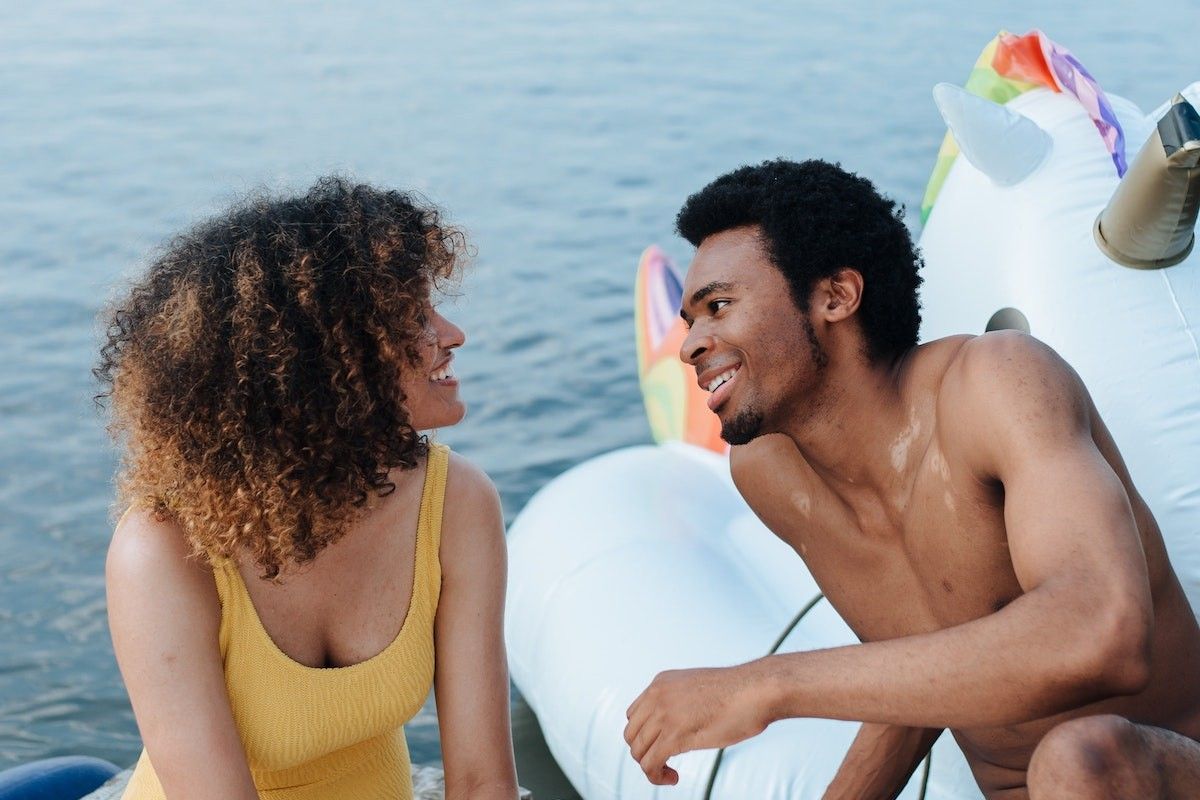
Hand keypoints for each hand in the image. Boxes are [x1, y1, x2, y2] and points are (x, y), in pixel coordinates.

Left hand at [623, 663, 773, 784]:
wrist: (756, 690)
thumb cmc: (739, 693)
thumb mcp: (699, 689)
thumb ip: (682, 702)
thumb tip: (678, 725)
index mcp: (661, 682)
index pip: (634, 714)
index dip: (645, 734)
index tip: (662, 745)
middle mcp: (656, 695)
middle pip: (631, 733)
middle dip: (644, 751)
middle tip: (665, 761)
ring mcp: (663, 714)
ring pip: (638, 750)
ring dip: (650, 766)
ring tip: (669, 772)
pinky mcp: (674, 735)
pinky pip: (650, 764)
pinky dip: (656, 776)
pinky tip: (673, 777)